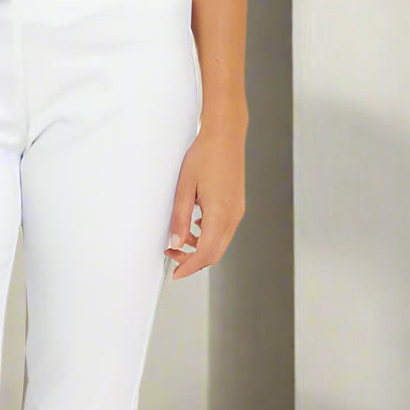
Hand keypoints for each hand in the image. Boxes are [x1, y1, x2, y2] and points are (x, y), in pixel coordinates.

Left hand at [163, 121, 245, 279]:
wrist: (226, 135)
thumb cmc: (205, 155)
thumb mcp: (185, 186)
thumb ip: (180, 217)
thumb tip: (176, 242)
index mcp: (220, 215)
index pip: (206, 254)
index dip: (190, 267)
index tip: (176, 274)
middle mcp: (233, 217)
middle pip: (215, 253)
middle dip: (193, 260)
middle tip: (172, 256)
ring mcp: (237, 211)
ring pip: (220, 242)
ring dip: (201, 247)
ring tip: (180, 240)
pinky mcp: (237, 204)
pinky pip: (224, 229)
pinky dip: (209, 235)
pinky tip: (195, 224)